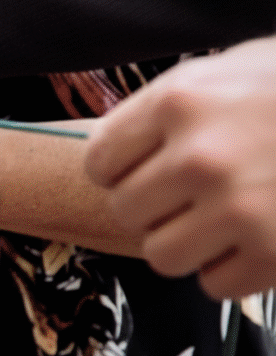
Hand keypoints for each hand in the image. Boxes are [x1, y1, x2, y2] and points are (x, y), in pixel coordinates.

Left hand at [86, 36, 275, 298]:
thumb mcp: (228, 70)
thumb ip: (167, 109)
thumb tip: (113, 151)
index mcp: (179, 102)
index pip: (100, 161)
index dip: (118, 170)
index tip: (141, 169)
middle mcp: (200, 157)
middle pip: (127, 211)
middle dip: (152, 206)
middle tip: (186, 195)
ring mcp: (239, 208)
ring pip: (161, 255)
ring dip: (186, 243)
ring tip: (217, 220)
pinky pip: (214, 284)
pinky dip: (231, 269)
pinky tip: (255, 239)